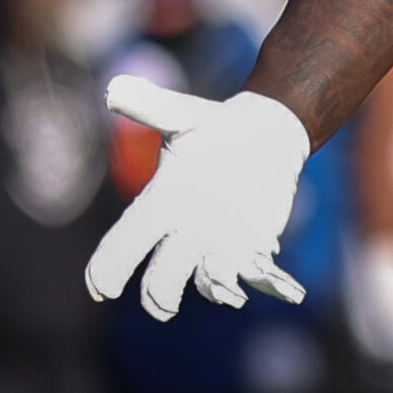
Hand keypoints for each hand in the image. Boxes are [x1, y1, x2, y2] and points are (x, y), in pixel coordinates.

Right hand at [84, 77, 310, 321]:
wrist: (263, 136)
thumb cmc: (215, 129)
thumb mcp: (184, 116)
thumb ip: (151, 107)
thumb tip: (113, 88)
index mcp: (159, 205)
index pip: (124, 242)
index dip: (108, 268)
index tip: (101, 288)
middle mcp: (183, 235)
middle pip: (162, 277)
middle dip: (160, 294)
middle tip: (164, 305)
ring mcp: (219, 247)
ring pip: (210, 282)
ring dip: (218, 288)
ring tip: (231, 291)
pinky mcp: (254, 248)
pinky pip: (261, 275)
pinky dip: (275, 285)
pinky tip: (291, 290)